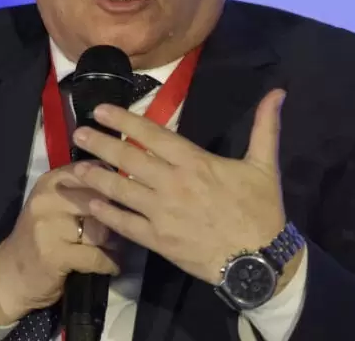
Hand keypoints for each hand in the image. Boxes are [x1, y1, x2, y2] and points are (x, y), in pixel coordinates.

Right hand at [0, 164, 121, 324]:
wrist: (12, 273)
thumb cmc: (42, 236)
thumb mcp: (57, 204)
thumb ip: (83, 190)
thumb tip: (124, 182)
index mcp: (50, 181)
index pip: (92, 171)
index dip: (114, 185)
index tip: (122, 197)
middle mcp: (47, 198)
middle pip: (100, 201)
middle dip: (116, 217)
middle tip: (121, 229)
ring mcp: (48, 226)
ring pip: (100, 229)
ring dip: (114, 242)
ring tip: (115, 248)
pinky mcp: (53, 254)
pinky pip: (96, 256)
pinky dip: (109, 263)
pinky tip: (111, 266)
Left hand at [71, 89, 301, 290]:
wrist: (259, 262)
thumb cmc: (261, 210)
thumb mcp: (265, 165)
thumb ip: (265, 127)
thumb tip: (278, 92)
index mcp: (194, 162)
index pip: (152, 134)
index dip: (124, 120)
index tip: (101, 110)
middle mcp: (172, 183)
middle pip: (128, 159)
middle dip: (100, 144)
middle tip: (78, 132)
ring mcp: (162, 213)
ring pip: (121, 190)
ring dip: (96, 177)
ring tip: (76, 168)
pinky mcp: (158, 241)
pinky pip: (126, 224)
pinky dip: (107, 213)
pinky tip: (91, 204)